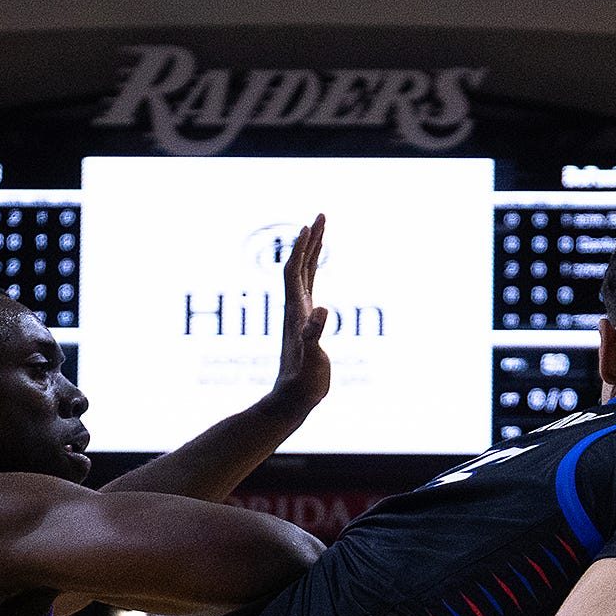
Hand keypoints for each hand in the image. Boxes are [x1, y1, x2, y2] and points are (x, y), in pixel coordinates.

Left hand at [269, 214, 330, 415]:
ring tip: (322, 231)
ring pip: (304, 275)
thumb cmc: (303, 382)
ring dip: (313, 252)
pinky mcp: (306, 324)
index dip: (302, 248)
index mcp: (295, 311)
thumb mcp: (313, 359)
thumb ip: (315, 335)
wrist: (293, 400)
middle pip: (299, 265)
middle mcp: (295, 308)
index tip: (310, 225)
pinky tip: (318, 266)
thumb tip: (323, 310)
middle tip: (322, 216)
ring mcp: (300, 315)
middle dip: (310, 240)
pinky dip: (314, 271)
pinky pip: (309, 288)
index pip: (295, 271)